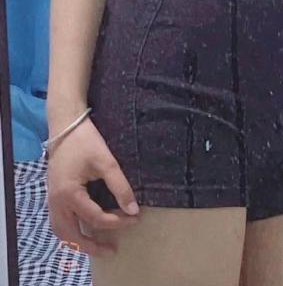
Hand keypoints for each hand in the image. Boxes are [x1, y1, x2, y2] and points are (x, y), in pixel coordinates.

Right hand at [46, 116, 140, 256]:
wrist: (66, 126)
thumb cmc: (87, 141)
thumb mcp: (107, 162)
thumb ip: (120, 186)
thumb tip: (134, 209)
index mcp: (69, 194)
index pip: (95, 217)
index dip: (117, 220)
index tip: (135, 218)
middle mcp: (57, 202)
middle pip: (72, 235)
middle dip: (92, 245)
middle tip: (113, 250)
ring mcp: (52, 200)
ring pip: (62, 232)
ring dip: (79, 241)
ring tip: (98, 246)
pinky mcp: (53, 196)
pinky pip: (59, 222)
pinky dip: (71, 231)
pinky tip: (85, 230)